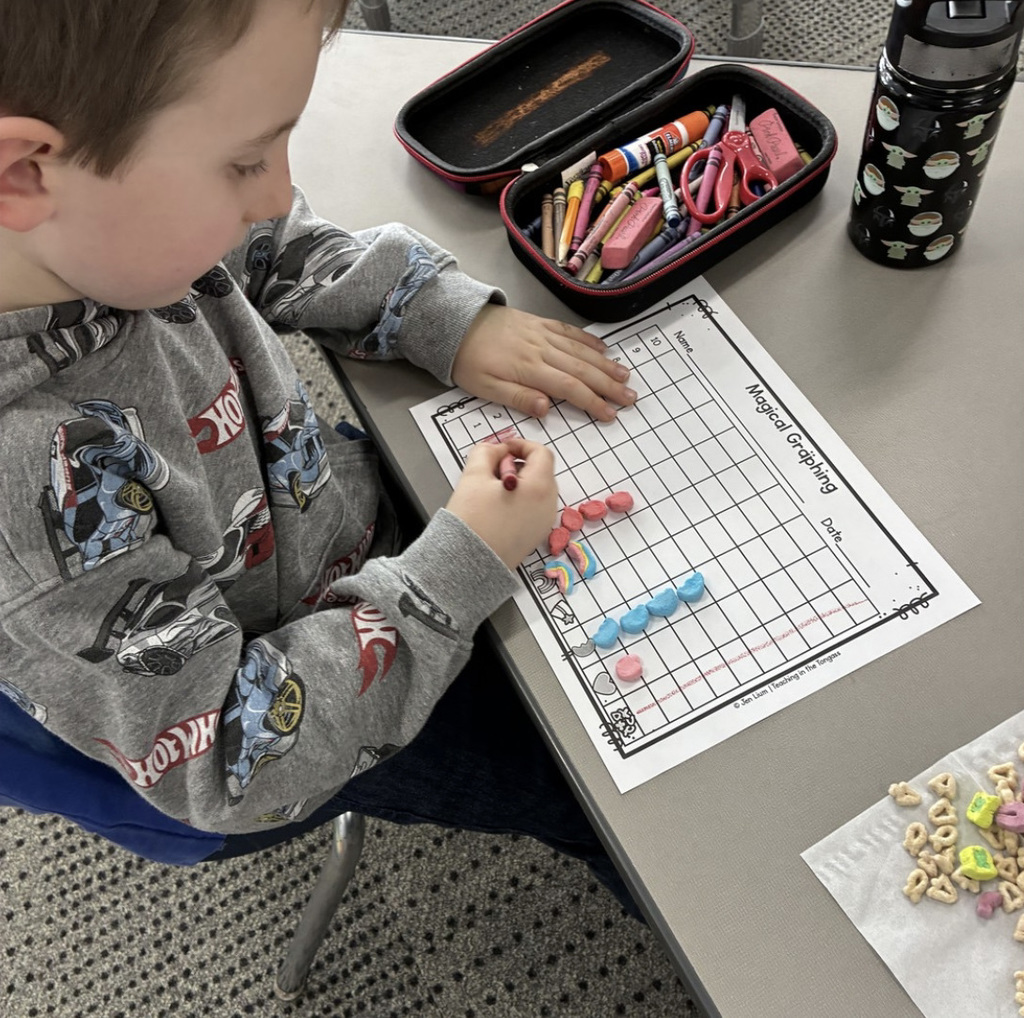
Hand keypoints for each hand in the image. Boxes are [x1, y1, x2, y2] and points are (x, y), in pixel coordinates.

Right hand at [444, 437, 556, 570]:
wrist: (467, 565)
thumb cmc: (472, 521)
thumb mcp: (474, 476)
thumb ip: (486, 452)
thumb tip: (496, 449)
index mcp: (539, 487)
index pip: (541, 453)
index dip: (520, 445)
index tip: (502, 449)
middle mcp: (548, 505)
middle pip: (540, 472)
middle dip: (517, 465)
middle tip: (492, 472)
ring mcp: (544, 523)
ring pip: (536, 491)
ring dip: (518, 483)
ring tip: (491, 492)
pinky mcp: (535, 537)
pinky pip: (533, 509)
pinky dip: (519, 501)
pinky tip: (496, 508)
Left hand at [451, 304, 636, 422]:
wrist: (454, 322)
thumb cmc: (467, 359)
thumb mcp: (485, 387)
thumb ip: (517, 397)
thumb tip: (546, 408)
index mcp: (529, 368)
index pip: (569, 388)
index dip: (593, 402)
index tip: (610, 414)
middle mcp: (541, 349)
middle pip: (582, 369)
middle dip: (609, 385)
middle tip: (630, 397)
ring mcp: (542, 334)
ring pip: (581, 350)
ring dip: (605, 364)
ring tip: (625, 375)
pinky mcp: (539, 323)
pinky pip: (569, 331)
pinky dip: (588, 340)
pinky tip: (602, 348)